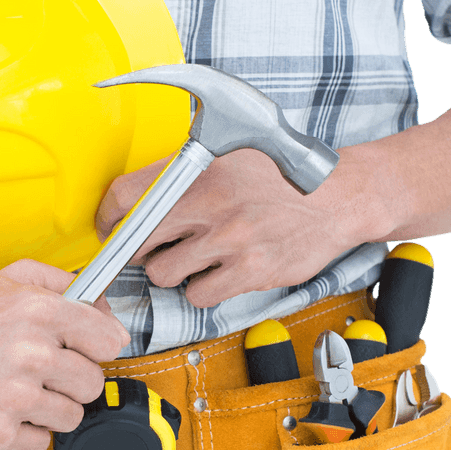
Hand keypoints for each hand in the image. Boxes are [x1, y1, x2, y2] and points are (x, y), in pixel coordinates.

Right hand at [0, 259, 130, 449]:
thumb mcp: (9, 278)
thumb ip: (62, 283)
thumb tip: (103, 309)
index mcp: (40, 312)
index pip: (110, 341)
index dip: (97, 346)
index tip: (83, 350)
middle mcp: (31, 355)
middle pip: (93, 384)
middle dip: (72, 380)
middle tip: (44, 374)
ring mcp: (15, 398)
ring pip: (71, 417)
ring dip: (50, 408)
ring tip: (20, 392)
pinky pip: (40, 442)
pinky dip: (24, 431)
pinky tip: (3, 410)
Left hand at [95, 147, 379, 308]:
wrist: (341, 196)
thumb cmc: (283, 175)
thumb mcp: (230, 155)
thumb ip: (185, 172)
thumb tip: (136, 198)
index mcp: (200, 168)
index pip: (126, 196)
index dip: (109, 217)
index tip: (110, 227)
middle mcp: (211, 203)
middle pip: (138, 241)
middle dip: (139, 249)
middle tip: (153, 247)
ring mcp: (230, 240)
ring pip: (165, 274)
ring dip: (173, 271)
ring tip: (195, 257)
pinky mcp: (249, 271)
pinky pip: (199, 295)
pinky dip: (203, 290)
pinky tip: (220, 272)